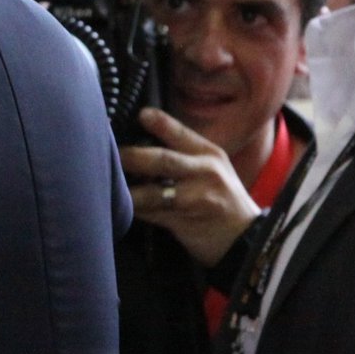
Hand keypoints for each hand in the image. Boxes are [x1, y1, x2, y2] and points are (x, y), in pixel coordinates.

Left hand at [119, 107, 259, 266]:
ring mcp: (195, 199)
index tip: (141, 115)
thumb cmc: (223, 199)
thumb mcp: (214, 168)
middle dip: (132, 156)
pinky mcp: (183, 222)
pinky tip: (120, 205)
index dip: (159, 122)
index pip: (181, 133)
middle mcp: (204, 173)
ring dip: (126, 189)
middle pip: (162, 160)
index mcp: (210, 155)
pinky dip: (133, 209)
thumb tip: (144, 140)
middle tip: (111, 153)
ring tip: (108, 182)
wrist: (246, 239)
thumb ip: (186, 154)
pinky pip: (150, 214)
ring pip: (151, 192)